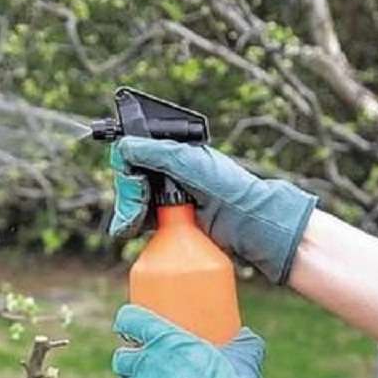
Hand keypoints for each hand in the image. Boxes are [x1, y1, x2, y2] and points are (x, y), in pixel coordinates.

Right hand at [109, 136, 316, 283]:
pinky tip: (135, 230)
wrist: (253, 226)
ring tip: (132, 226)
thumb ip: (157, 153)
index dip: (127, 172)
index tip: (133, 188)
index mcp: (173, 153)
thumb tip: (125, 146)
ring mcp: (170, 196)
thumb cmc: (230, 190)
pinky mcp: (171, 219)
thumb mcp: (191, 166)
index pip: (134, 156)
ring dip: (128, 213)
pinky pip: (142, 219)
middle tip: (134, 215)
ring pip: (134, 200)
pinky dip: (134, 224)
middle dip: (128, 197)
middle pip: (131, 180)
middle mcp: (169, 172)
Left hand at [112, 304, 286, 377]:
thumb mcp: (241, 352)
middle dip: (130, 364)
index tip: (132, 331)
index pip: (130, 319)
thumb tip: (245, 335)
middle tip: (145, 370)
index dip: (128, 323)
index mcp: (164, 338)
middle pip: (121, 359)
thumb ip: (240, 341)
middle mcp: (146, 361)